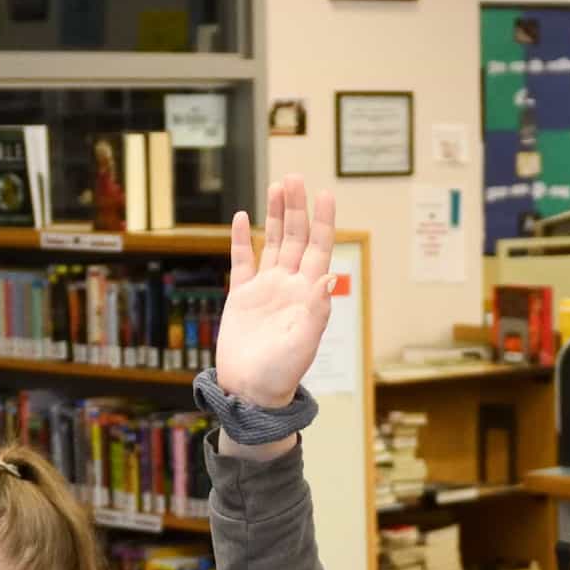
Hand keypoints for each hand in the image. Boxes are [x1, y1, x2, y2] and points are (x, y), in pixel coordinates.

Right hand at [213, 173, 338, 408]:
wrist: (250, 391)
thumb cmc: (281, 374)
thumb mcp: (303, 343)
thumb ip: (316, 310)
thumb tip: (328, 276)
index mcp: (308, 294)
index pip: (319, 249)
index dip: (323, 221)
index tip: (325, 193)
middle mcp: (289, 286)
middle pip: (296, 238)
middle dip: (296, 208)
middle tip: (294, 177)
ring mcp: (265, 288)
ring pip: (273, 242)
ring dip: (275, 215)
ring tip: (276, 186)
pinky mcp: (242, 296)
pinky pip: (242, 261)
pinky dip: (242, 239)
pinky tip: (241, 217)